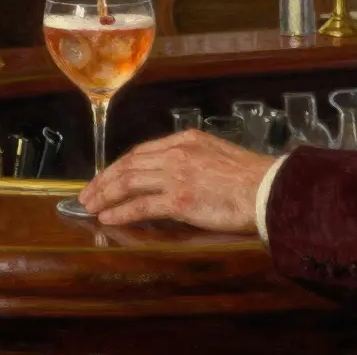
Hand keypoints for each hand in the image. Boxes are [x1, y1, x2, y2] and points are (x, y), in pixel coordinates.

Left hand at [78, 129, 276, 232]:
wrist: (268, 190)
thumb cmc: (251, 178)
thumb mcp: (218, 154)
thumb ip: (192, 159)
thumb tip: (173, 174)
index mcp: (185, 140)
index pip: (141, 152)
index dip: (119, 166)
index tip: (107, 177)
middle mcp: (176, 153)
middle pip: (128, 165)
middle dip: (104, 180)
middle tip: (88, 194)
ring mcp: (176, 176)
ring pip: (128, 183)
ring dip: (105, 195)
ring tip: (90, 207)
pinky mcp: (179, 200)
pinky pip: (140, 206)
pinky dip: (120, 212)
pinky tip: (108, 218)